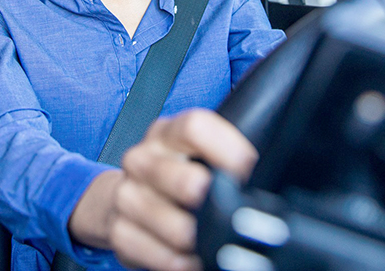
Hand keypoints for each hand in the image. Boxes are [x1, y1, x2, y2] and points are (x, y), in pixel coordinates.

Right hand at [69, 109, 257, 270]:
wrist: (123, 196)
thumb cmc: (174, 173)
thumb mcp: (195, 153)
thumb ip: (223, 156)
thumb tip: (265, 175)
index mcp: (167, 133)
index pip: (195, 127)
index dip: (228, 149)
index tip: (248, 170)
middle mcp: (142, 160)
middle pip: (186, 181)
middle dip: (213, 203)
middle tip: (230, 214)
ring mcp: (127, 195)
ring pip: (173, 226)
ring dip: (200, 240)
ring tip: (213, 241)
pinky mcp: (119, 231)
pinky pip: (157, 255)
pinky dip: (181, 263)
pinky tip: (192, 258)